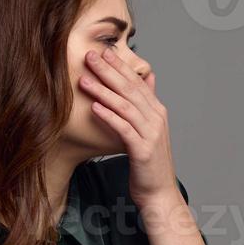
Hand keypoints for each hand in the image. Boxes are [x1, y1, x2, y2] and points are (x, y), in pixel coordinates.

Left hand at [80, 49, 179, 209]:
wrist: (159, 193)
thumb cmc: (149, 163)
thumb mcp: (148, 130)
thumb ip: (147, 104)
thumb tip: (148, 79)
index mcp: (157, 112)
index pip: (137, 82)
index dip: (119, 66)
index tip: (102, 51)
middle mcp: (156, 119)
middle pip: (130, 89)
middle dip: (109, 71)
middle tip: (90, 56)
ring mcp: (151, 134)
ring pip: (125, 106)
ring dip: (103, 91)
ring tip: (84, 80)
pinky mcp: (143, 150)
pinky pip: (123, 128)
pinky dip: (109, 116)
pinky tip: (94, 107)